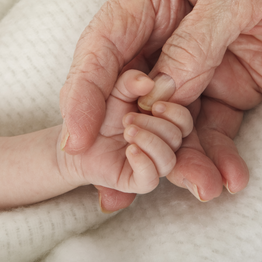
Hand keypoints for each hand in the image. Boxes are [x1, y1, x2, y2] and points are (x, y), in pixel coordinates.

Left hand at [57, 69, 192, 198]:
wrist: (77, 137)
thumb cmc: (101, 112)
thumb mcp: (116, 89)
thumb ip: (131, 81)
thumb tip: (147, 83)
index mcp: (163, 121)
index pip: (183, 121)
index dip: (175, 113)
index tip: (155, 104)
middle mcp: (162, 143)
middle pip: (178, 138)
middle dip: (156, 126)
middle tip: (129, 118)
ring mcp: (149, 163)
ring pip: (168, 160)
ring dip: (150, 142)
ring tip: (128, 130)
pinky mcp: (133, 180)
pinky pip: (149, 180)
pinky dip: (143, 163)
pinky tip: (131, 149)